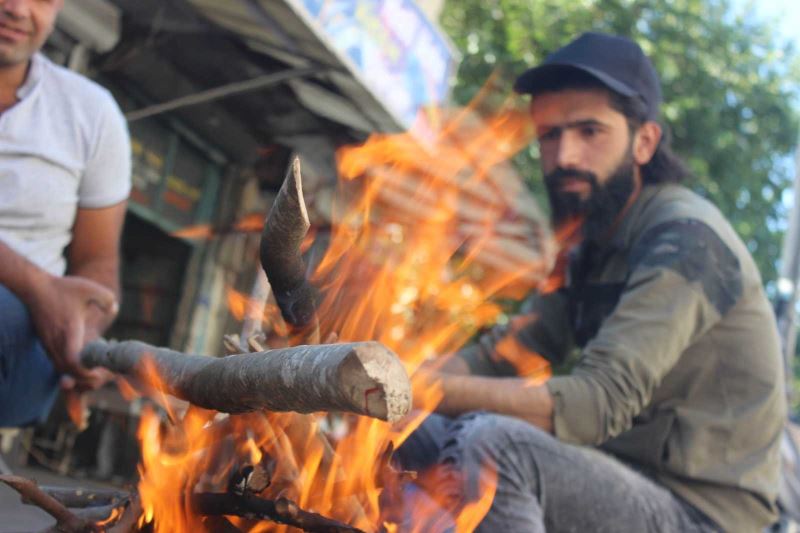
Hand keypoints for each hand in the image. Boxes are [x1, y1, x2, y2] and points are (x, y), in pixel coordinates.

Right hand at [26, 275, 117, 389]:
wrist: (35, 287)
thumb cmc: (63, 288)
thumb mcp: (89, 288)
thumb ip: (106, 299)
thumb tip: (113, 310)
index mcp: (68, 331)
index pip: (73, 362)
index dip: (85, 372)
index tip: (99, 371)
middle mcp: (56, 341)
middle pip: (67, 370)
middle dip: (84, 376)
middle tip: (102, 372)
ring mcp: (49, 343)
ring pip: (61, 367)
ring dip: (76, 371)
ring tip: (94, 365)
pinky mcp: (46, 342)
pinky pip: (56, 360)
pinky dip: (69, 364)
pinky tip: (83, 355)